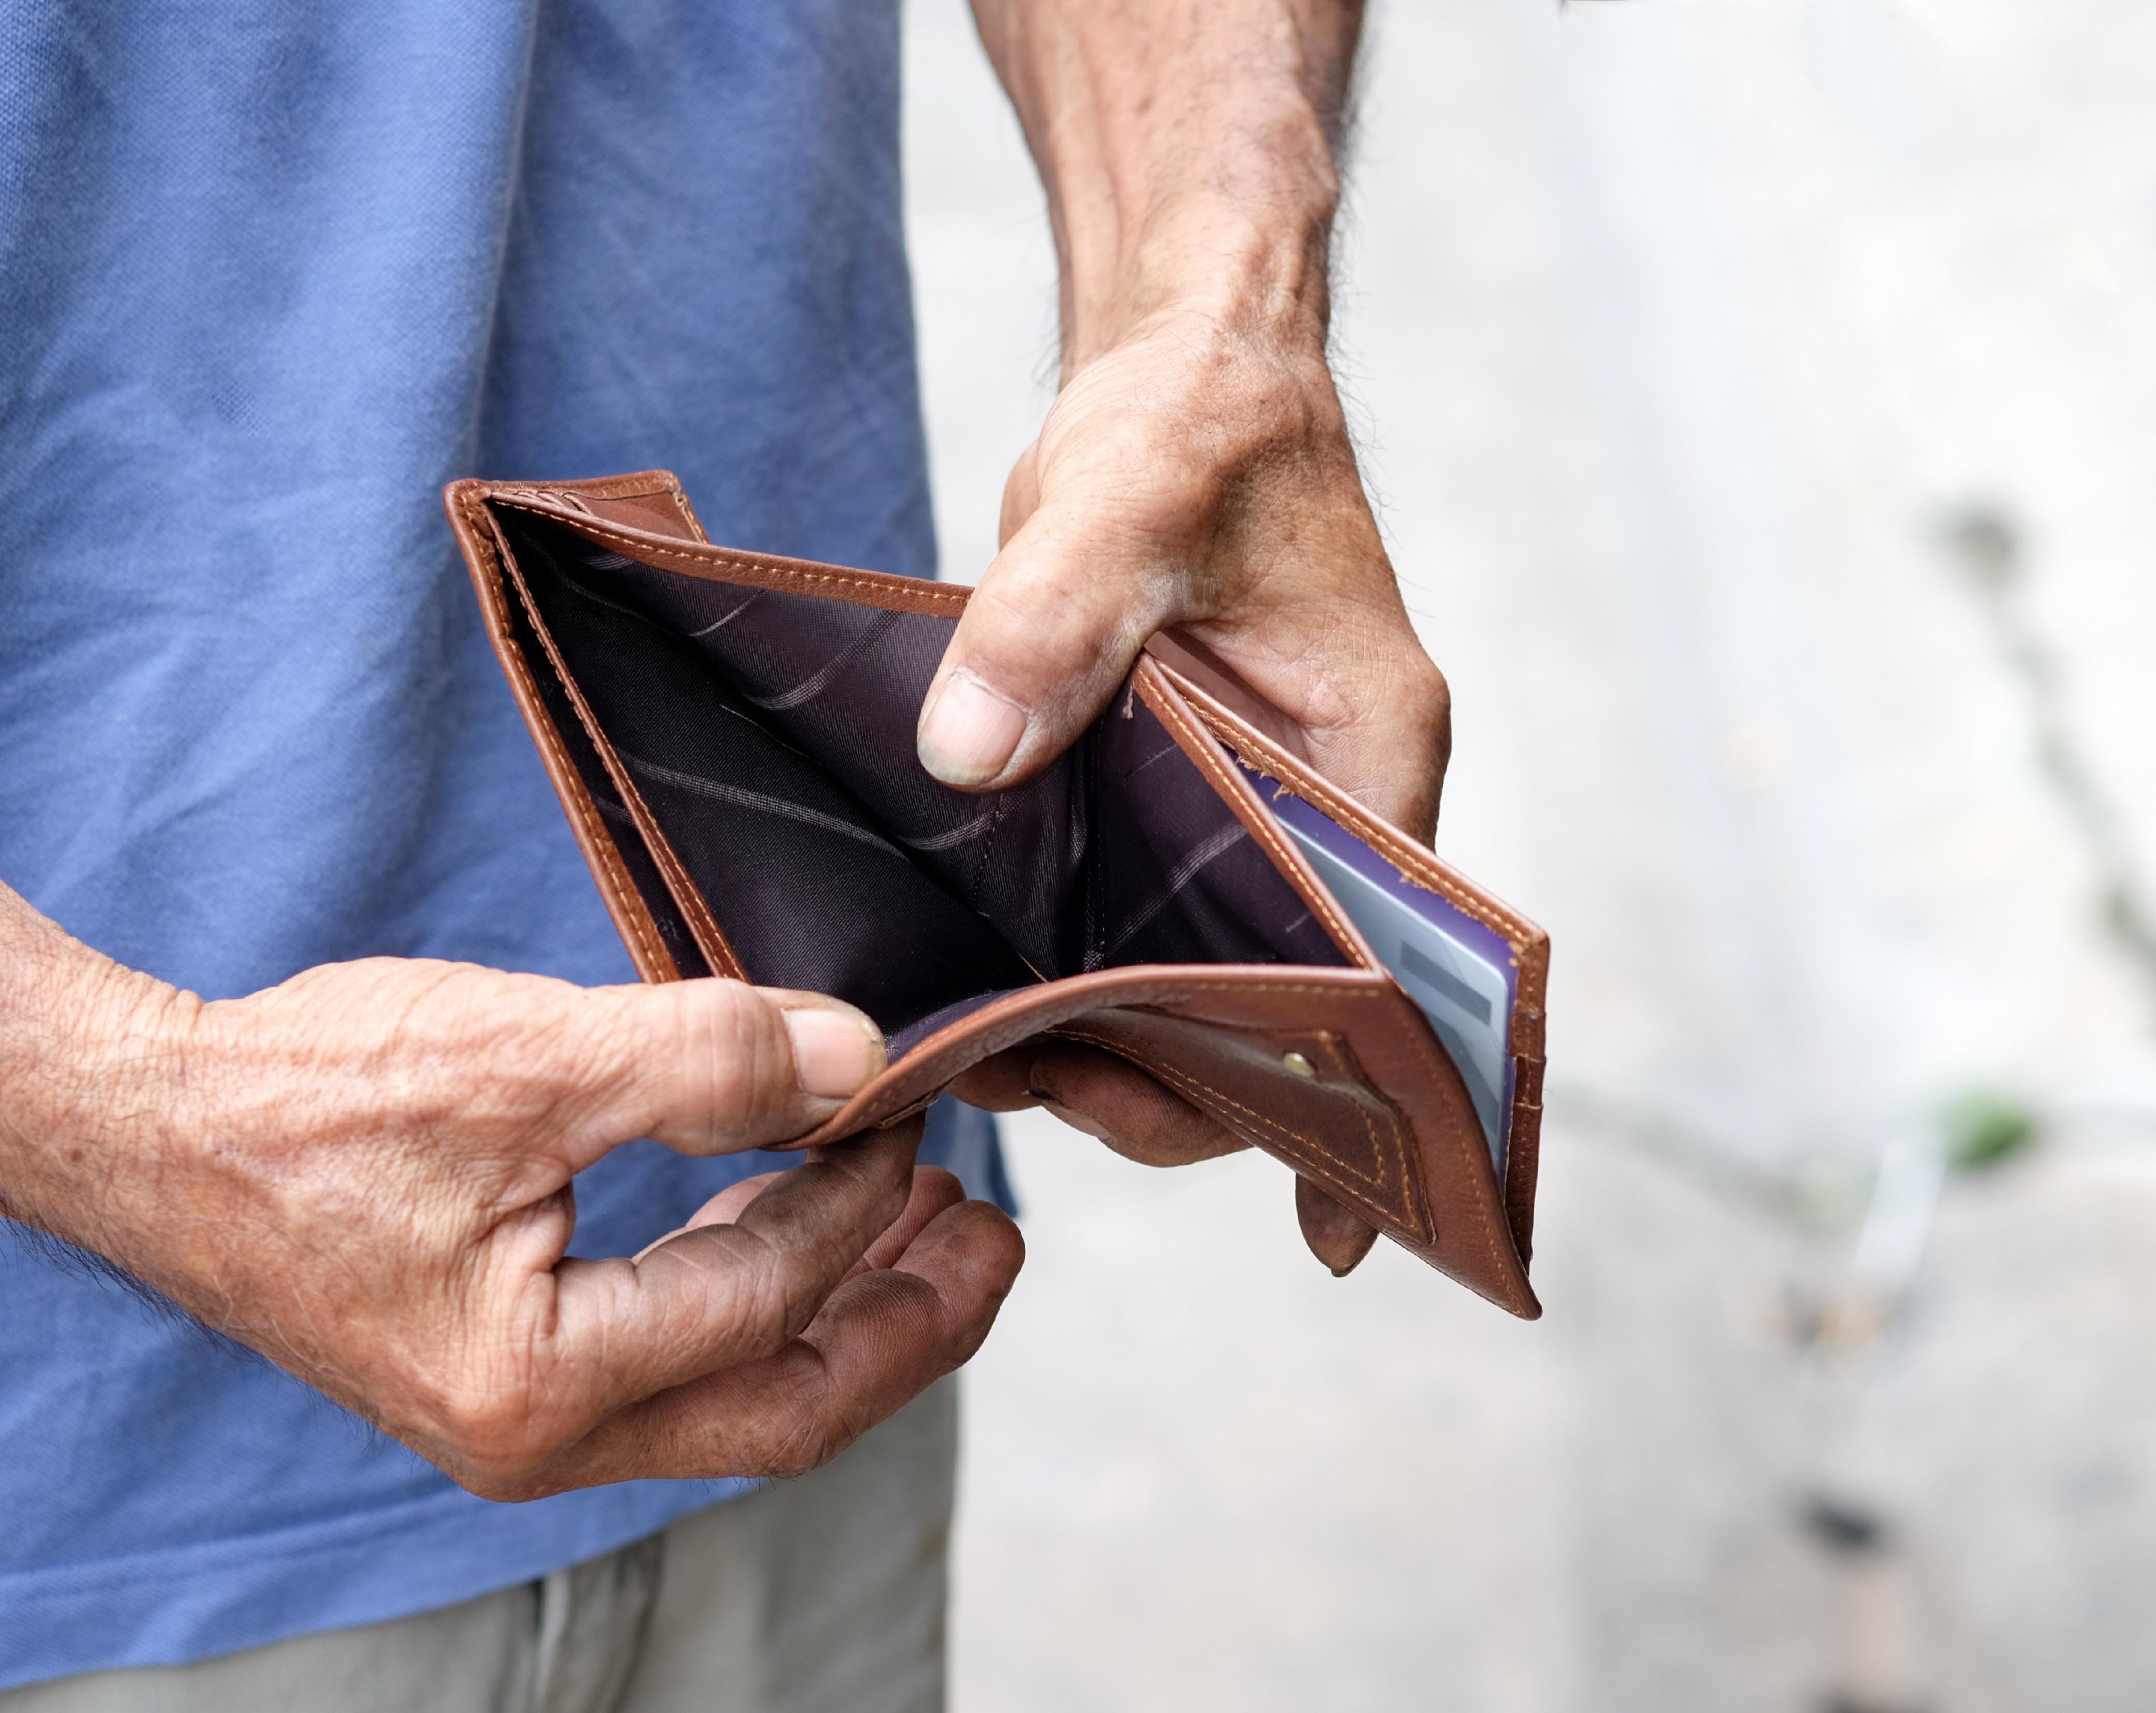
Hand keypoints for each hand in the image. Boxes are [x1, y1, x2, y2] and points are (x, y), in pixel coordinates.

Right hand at [0, 616, 1024, 1497]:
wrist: (142, 1127)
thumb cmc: (301, 1097)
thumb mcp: (521, 1055)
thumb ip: (702, 1061)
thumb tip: (859, 1055)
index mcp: (541, 1389)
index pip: (766, 1300)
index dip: (862, 1200)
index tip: (912, 1099)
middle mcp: (538, 1438)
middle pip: (787, 1409)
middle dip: (911, 1324)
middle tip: (999, 1239)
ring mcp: (522, 1416)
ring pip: (740, 1393)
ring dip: (846, 1308)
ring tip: (930, 1218)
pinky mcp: (506, 1369)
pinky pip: (679, 1357)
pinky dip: (760, 1291)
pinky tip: (798, 1214)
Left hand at [929, 0, 1430, 1272]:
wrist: (1184, 363)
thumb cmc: (1195, 418)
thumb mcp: (1126, 498)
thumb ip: (1052, 618)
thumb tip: (966, 756)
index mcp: (1371, 756)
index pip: (1380, 978)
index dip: (1342, 1095)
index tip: (1315, 1218)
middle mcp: (1331, 806)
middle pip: (1287, 1005)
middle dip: (1190, 1078)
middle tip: (1043, 1093)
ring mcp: (1253, 811)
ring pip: (1208, 975)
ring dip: (1129, 1035)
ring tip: (999, 1065)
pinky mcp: (1175, 798)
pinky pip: (1147, 921)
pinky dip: (1094, 975)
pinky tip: (1005, 1016)